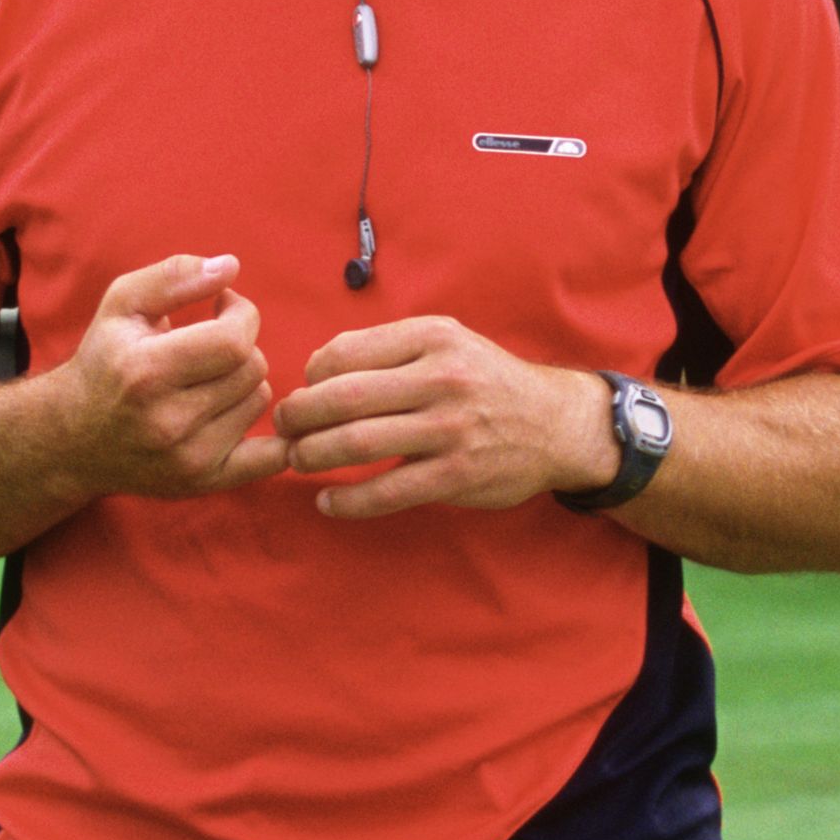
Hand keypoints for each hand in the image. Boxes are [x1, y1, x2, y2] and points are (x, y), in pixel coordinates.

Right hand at [53, 255, 289, 499]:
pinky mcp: (204, 482)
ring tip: (207, 379)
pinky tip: (246, 413)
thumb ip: (173, 276)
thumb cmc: (103, 361)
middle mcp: (168, 422)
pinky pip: (272, 455)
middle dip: (239, 347)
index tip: (223, 308)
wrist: (72, 438)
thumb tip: (231, 266)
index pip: (235, 341)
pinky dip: (275, 433)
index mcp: (146, 372)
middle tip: (209, 346)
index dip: (241, 314)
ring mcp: (189, 459)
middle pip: (252, 368)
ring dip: (242, 383)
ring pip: (259, 400)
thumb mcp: (121, 304)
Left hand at [271, 319, 619, 519]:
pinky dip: (346, 501)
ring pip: (356, 444)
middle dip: (297, 417)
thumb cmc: (486, 382)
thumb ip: (388, 349)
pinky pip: (385, 492)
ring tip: (298, 461)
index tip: (303, 393)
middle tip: (283, 430)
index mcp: (431, 338)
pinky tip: (327, 502)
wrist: (556, 424)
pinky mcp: (456, 476)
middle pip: (341, 397)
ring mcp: (450, 430)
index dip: (309, 377)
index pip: (344, 353)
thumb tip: (315, 369)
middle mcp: (441, 379)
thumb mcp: (447, 342)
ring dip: (311, 456)